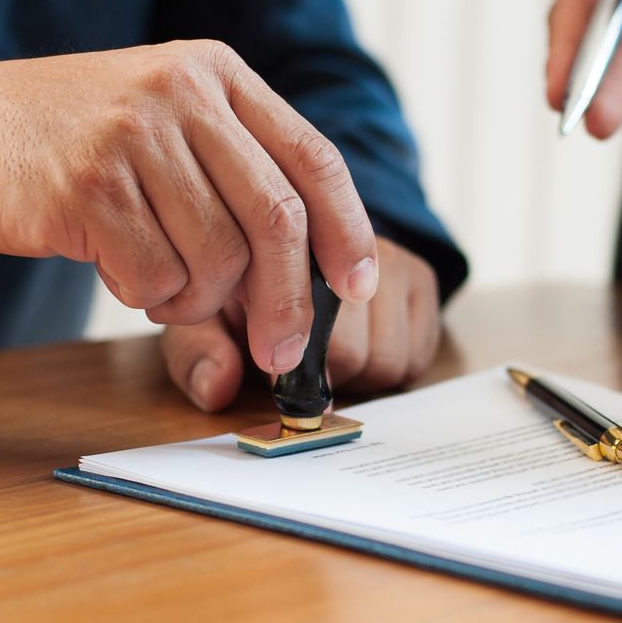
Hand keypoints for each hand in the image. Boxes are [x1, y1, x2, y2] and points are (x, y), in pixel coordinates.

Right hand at [0, 41, 377, 374]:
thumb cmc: (67, 141)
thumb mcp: (161, 120)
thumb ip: (232, 170)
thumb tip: (309, 275)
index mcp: (215, 74)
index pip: (313, 158)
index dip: (348, 231)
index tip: (360, 287)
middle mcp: (181, 93)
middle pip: (277, 218)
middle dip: (289, 300)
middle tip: (281, 352)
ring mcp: (132, 137)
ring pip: (217, 258)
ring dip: (196, 298)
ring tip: (157, 281)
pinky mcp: (85, 187)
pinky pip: (153, 277)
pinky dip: (146, 295)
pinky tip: (114, 267)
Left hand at [160, 236, 440, 410]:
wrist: (301, 243)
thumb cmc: (244, 284)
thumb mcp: (202, 311)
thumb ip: (198, 350)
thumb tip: (215, 389)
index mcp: (282, 234)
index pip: (298, 310)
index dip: (284, 358)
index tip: (275, 370)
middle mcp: (350, 238)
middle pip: (348, 350)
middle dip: (322, 369)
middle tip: (300, 354)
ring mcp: (392, 253)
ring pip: (387, 358)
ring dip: (358, 372)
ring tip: (331, 350)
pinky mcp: (423, 278)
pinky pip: (417, 355)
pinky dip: (390, 364)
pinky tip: (362, 343)